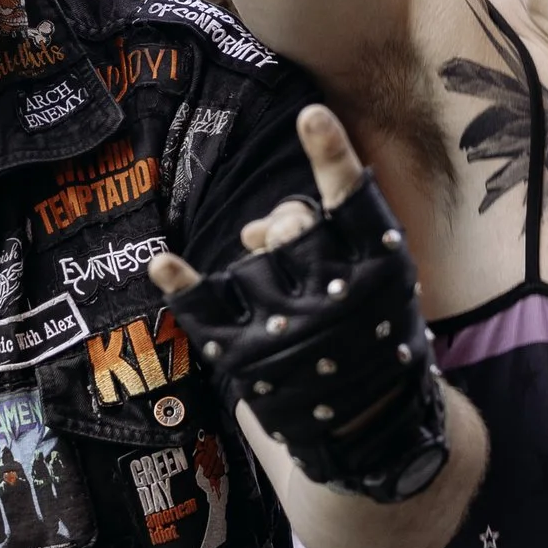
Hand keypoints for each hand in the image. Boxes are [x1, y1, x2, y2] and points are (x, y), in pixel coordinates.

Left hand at [154, 104, 450, 502]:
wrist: (372, 432)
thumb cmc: (372, 336)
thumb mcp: (380, 283)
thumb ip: (329, 238)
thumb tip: (251, 228)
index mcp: (384, 270)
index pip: (356, 203)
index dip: (332, 157)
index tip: (310, 115)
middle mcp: (340, 299)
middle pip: (294, 226)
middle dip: (289, 230)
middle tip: (298, 257)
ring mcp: (292, 332)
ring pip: (253, 263)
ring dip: (259, 271)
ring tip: (282, 303)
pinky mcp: (252, 363)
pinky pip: (206, 311)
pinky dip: (182, 283)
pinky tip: (163, 263)